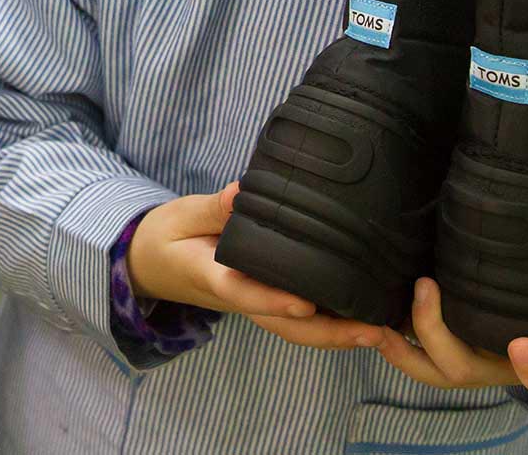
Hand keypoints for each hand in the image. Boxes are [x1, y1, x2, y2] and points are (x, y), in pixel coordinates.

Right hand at [130, 184, 381, 348]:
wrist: (149, 265)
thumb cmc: (166, 237)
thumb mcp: (181, 214)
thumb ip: (213, 208)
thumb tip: (243, 191)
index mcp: (213, 277)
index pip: (245, 293)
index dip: (275, 301)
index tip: (306, 305)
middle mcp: (237, 299)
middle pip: (284, 327)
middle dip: (328, 334)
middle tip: (371, 332)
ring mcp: (251, 304)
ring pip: (294, 330)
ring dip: (336, 336)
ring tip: (378, 332)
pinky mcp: (261, 299)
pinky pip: (295, 320)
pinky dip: (328, 325)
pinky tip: (361, 319)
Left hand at [373, 270, 527, 403]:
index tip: (522, 344)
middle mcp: (511, 367)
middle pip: (468, 372)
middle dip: (442, 338)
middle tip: (428, 291)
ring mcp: (480, 359)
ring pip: (433, 366)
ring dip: (405, 340)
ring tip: (385, 304)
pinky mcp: (456, 343)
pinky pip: (417, 352)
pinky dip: (395, 338)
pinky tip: (376, 310)